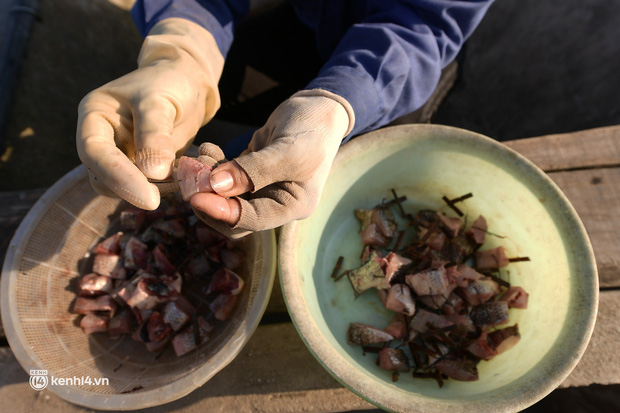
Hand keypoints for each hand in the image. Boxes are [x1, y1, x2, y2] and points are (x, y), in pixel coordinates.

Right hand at [76, 18, 223, 209]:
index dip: (118, 176)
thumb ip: (155, 134)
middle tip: (159, 200)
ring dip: (147, 191)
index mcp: (94, 116)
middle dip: (130, 189)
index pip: (95, 152)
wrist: (186, 84)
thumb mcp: (160, 101)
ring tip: (177, 183)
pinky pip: (143, 187)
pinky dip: (161, 190)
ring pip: (121, 188)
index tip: (146, 197)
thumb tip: (152, 174)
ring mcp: (118, 156)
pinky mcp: (138, 169)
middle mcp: (100, 139)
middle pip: (102, 176)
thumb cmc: (169, 83)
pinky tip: (181, 182)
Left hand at [191, 89, 354, 237]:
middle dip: (208, 199)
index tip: (196, 196)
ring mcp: (262, 189)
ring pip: (225, 198)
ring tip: (197, 157)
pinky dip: (211, 166)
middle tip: (190, 178)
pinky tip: (206, 148)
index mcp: (292, 206)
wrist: (318, 107)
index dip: (222, 212)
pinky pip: (224, 179)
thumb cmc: (312, 128)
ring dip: (205, 181)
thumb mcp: (288, 149)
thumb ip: (253, 170)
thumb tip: (216, 186)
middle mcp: (276, 203)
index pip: (252, 221)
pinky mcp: (251, 174)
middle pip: (233, 218)